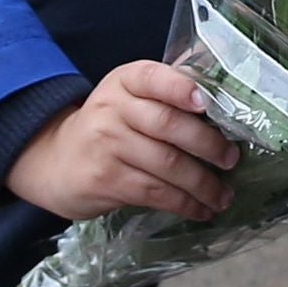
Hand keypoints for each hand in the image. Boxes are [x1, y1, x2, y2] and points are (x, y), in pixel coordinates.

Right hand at [4, 61, 239, 221]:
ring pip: (167, 164)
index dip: (180, 88)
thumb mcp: (129, 98)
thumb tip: (227, 104)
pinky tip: (202, 209)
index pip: (153, 77)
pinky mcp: (106, 179)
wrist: (55, 160)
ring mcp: (107, 144)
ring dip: (203, 184)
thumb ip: (167, 95)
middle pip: (168, 124)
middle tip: (231, 159)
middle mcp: (113, 109)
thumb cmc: (111, 126)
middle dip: (208, 144)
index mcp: (125, 81)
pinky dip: (185, 203)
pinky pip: (155, 192)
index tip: (206, 103)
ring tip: (223, 195)